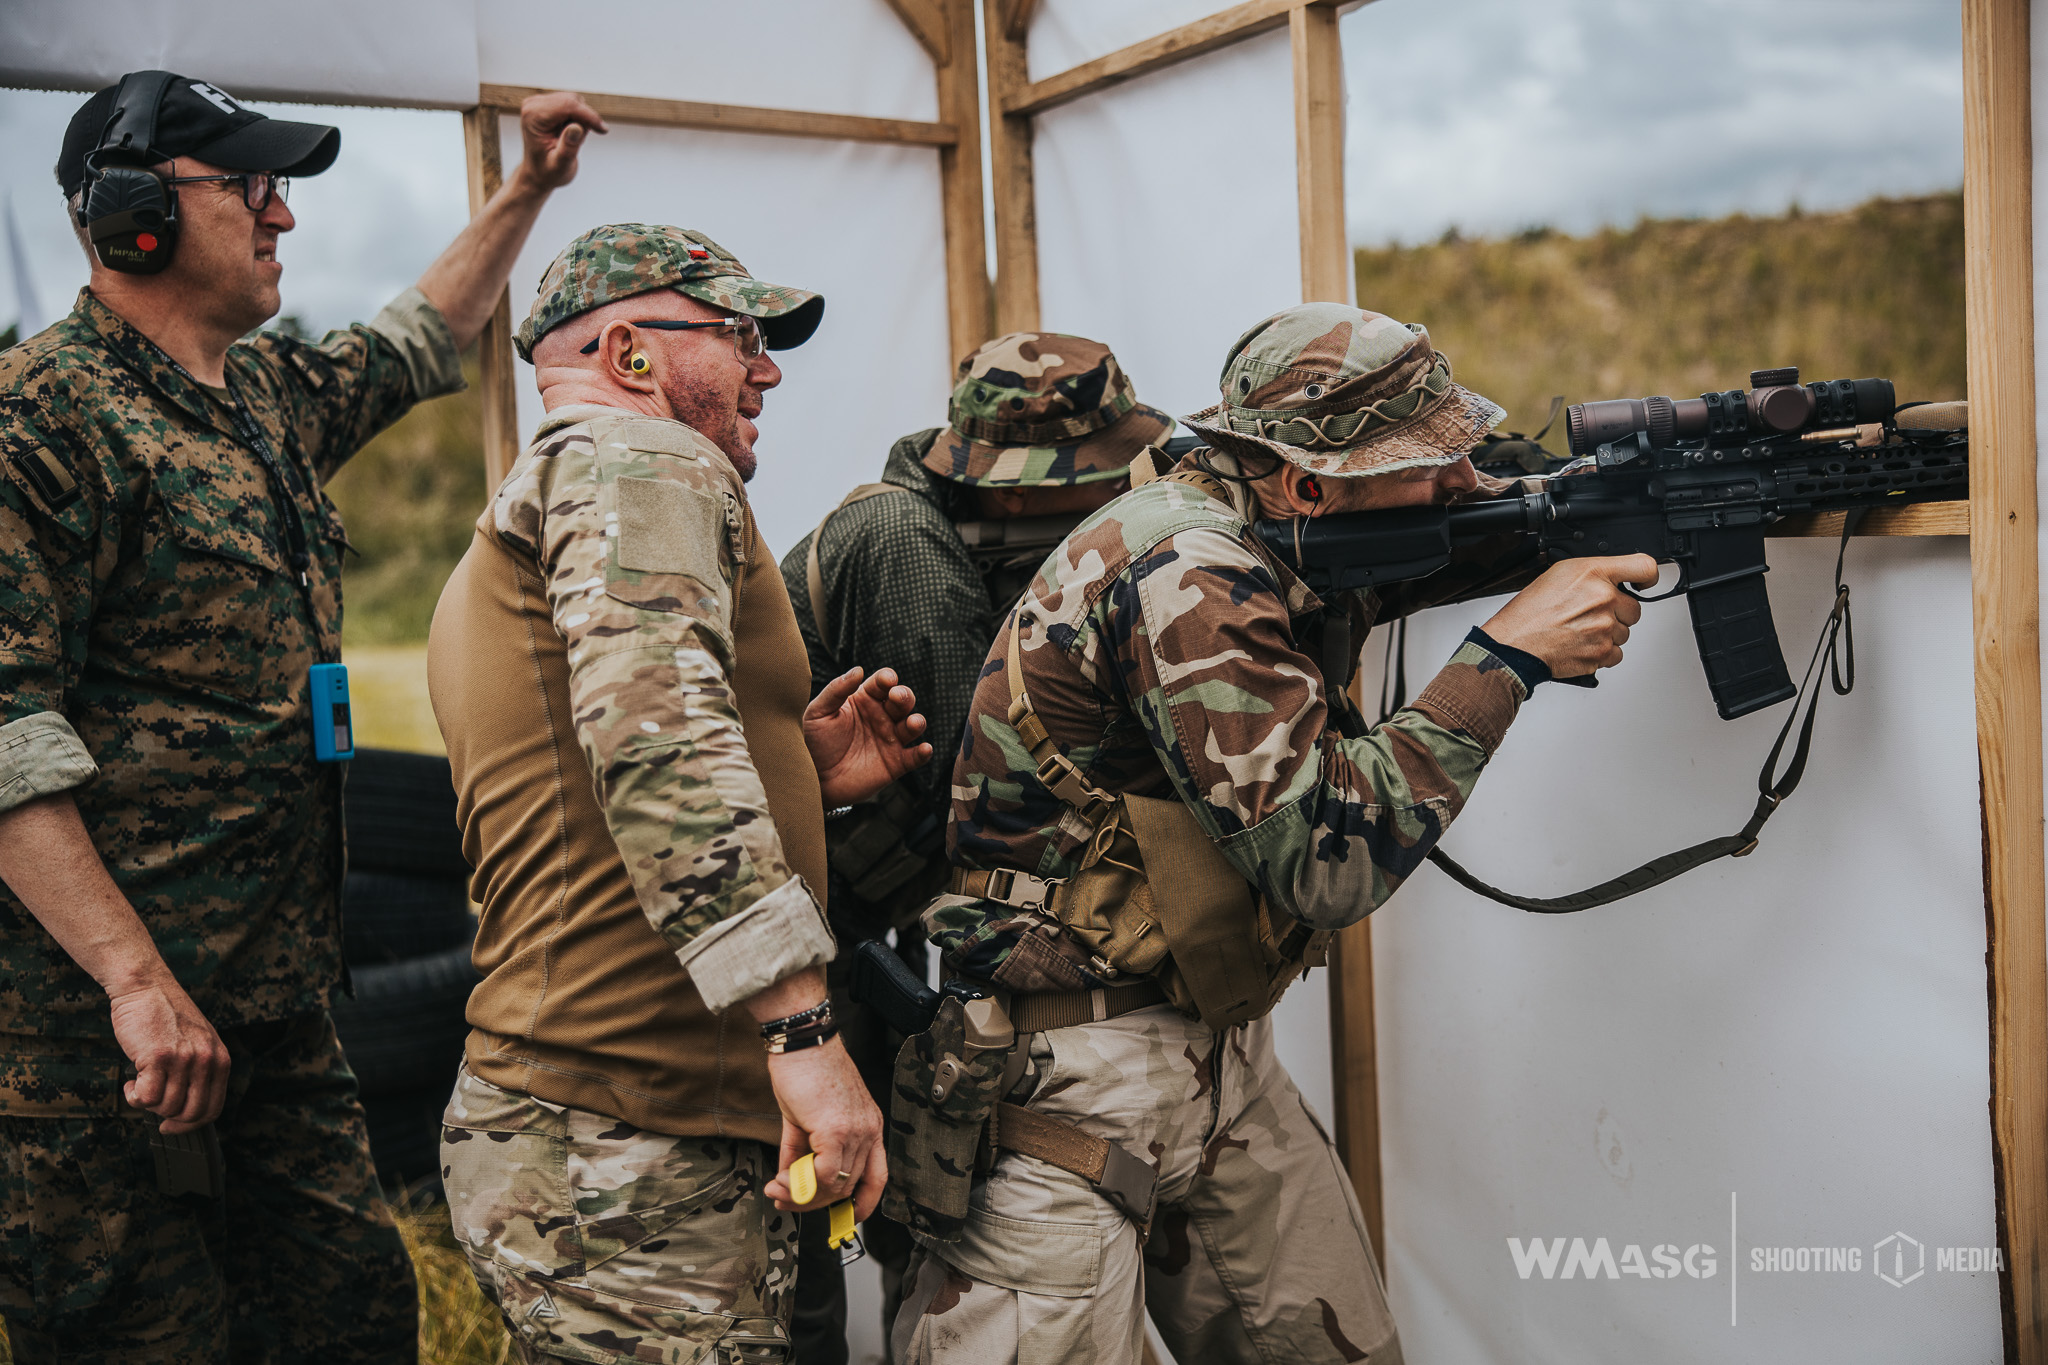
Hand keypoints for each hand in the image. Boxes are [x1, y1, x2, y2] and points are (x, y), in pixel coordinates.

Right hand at [109, 977, 230, 1133]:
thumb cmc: (166, 1017)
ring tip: (139, 1084)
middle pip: (191, 1113)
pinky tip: (131, 1081)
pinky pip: (146, 1098)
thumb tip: (186, 1109)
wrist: (146, 987)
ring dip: (147, 1103)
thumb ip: (200, 1071)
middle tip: (152, 1103)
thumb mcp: (198, 1042)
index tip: (172, 1126)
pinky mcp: (158, 1057)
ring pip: (166, 1107)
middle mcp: (206, 1060)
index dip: (191, 1124)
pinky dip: (134, 1096)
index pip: (213, 1108)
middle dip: (167, 1117)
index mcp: (220, 1059)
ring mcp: (183, 1059)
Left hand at [515, 91, 607, 192]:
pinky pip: (573, 104)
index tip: (603, 130)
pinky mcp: (548, 104)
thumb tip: (576, 126)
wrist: (538, 173)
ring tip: (572, 141)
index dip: (588, 115)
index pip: (567, 105)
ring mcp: (540, 103)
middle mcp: (533, 105)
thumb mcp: (560, 165)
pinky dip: (578, 119)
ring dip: (580, 120)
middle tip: (580, 142)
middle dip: (584, 119)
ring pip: (574, 101)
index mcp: (532, 116)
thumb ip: (568, 146)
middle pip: (571, 100)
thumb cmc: (547, 172)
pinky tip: (569, 134)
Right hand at [761, 1039, 887, 1218]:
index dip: (863, 1203)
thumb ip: (802, 1151)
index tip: (843, 1216)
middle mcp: (869, 1131)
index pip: (877, 1178)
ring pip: (835, 1185)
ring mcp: (855, 1132)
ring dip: (802, 1195)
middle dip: (815, 1202)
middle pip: (850, 1187)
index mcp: (869, 1126)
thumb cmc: (805, 1070)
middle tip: (785, 1199)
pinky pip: (822, 1174)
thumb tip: (790, 1180)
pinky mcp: (836, 1130)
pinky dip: (798, 1184)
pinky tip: (780, 1180)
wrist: (802, 1042)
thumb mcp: (807, 1117)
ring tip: (777, 1190)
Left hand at [803, 666, 931, 806]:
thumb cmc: (814, 742)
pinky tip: (924, 749)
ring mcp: (890, 740)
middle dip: (904, 696)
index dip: (887, 679)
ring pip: (913, 725)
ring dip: (917, 722)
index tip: (886, 680)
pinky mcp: (895, 763)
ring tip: (913, 723)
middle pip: (902, 700)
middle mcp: (881, 717)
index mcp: (864, 700)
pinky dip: (923, 753)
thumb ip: (836, 690)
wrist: (813, 779)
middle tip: (897, 697)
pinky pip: (914, 757)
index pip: (882, 683)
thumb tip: (858, 669)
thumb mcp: (818, 713)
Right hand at [1482, 554, 1659, 678]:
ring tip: (1580, 631)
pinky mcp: (1602, 653)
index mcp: (1593, 574)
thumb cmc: (1530, 612)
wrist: (1515, 644)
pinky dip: (1602, 653)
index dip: (1648, 577)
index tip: (1644, 584)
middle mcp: (1604, 599)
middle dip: (1617, 613)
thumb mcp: (1559, 574)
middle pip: (1635, 609)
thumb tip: (1614, 579)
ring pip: (1624, 632)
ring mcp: (1605, 628)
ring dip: (1608, 634)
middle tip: (1591, 615)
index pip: (1643, 567)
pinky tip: (1581, 645)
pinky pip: (1616, 653)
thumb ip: (1593, 574)